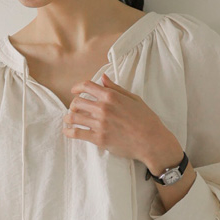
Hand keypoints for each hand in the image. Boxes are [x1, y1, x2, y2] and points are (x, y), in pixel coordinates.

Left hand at [64, 73, 182, 176]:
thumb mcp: (133, 98)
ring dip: (69, 117)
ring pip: (74, 117)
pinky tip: (67, 131)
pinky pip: (77, 133)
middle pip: (77, 102)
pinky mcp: (99, 139)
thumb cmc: (146, 119)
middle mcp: (103, 108)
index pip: (87, 86)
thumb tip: (103, 78)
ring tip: (69, 119)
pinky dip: (69, 132)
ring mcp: (100, 124)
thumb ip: (116, 88)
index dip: (77, 87)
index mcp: (111, 96)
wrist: (151, 141)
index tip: (74, 91)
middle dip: (74, 104)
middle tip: (74, 108)